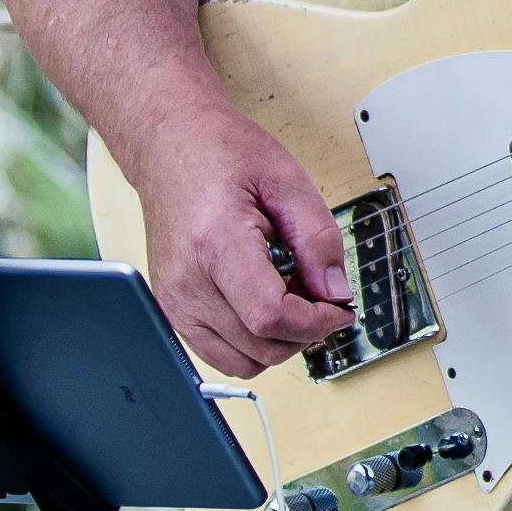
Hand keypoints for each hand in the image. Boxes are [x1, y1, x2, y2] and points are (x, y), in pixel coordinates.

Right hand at [125, 110, 351, 380]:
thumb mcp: (288, 181)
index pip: (271, 316)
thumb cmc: (222, 155)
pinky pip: (219, 353)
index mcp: (216, 244)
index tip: (340, 308)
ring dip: (279, 342)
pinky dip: (252, 341)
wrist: (171, 148)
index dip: (316, 322)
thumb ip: (318, 239)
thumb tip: (338, 293)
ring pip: (242, 362)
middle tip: (323, 296)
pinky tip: (266, 304)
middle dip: (305, 331)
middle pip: (260, 347)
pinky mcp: (171, 310)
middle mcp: (187, 283)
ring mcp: (174, 301)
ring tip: (292, 297)